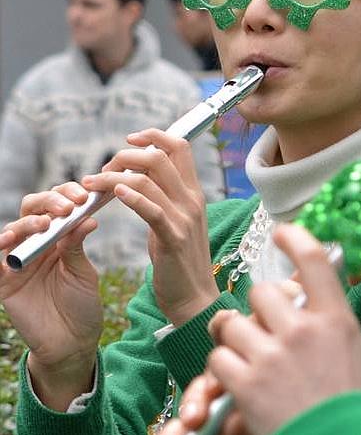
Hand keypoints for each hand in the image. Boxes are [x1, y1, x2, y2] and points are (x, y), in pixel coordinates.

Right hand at [0, 183, 100, 408]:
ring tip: (45, 223)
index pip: (56, 206)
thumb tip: (86, 218)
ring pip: (13, 230)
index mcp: (58, 239)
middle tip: (67, 207)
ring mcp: (18, 262)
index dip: (67, 196)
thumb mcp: (82, 273)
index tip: (86, 195)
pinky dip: (1, 246)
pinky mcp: (4, 282)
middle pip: (32, 210)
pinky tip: (10, 239)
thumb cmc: (81, 306)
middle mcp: (36, 245)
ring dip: (27, 222)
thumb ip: (77, 247)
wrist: (73, 343)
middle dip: (49, 202)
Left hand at [82, 129, 217, 324]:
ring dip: (114, 176)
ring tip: (93, 184)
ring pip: (149, 179)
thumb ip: (162, 197)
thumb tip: (138, 178)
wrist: (194, 298)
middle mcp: (192, 200)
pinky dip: (131, 196)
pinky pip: (151, 209)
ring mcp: (185, 218)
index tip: (129, 140)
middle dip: (126, 155)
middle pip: (161, 156)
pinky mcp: (173, 238)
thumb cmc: (179, 261)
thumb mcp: (174, 222)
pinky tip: (113, 195)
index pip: (179, 146)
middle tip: (104, 169)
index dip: (153, 136)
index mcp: (193, 193)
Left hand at [205, 224, 360, 434]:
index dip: (293, 238)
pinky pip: (218, 360)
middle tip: (260, 330)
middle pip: (261, 293)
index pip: (313, 259)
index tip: (281, 232)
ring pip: (232, 324)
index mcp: (337, 319)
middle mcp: (304, 329)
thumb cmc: (358, 417)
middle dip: (256, 310)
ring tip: (245, 360)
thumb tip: (312, 304)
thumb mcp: (358, 358)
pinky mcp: (247, 384)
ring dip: (234, 340)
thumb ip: (332, 326)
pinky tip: (238, 386)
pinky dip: (223, 372)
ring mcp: (274, 355)